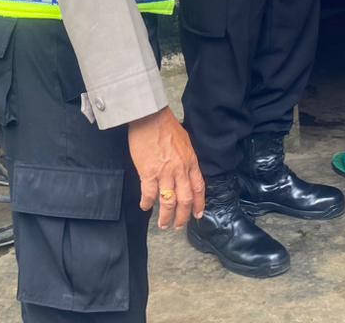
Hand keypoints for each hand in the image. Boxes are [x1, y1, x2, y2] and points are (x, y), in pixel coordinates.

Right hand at [127, 106, 204, 228]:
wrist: (150, 117)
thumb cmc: (166, 125)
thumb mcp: (185, 141)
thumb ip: (186, 158)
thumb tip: (186, 169)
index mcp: (190, 162)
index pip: (198, 188)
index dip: (199, 204)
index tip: (198, 215)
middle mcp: (180, 170)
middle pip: (185, 200)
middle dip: (182, 216)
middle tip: (178, 226)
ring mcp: (164, 173)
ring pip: (168, 201)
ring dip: (166, 216)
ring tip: (163, 224)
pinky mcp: (148, 172)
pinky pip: (149, 193)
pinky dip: (147, 203)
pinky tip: (145, 207)